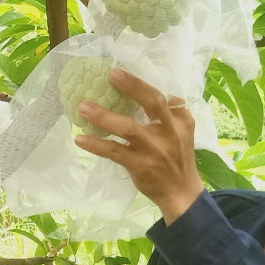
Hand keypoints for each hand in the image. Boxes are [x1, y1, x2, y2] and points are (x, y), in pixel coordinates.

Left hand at [73, 68, 204, 224]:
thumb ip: (172, 112)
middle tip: (111, 74)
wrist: (181, 193)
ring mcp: (154, 150)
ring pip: (128, 128)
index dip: (140, 83)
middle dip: (133, 86)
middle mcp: (170, 132)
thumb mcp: (183, 131)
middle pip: (153, 103)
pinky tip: (80, 139)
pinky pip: (115, 152)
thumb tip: (157, 91)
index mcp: (180, 120)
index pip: (161, 96)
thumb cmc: (177, 157)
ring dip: (104, 116)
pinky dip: (96, 145)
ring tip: (83, 107)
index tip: (117, 71)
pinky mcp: (140, 166)